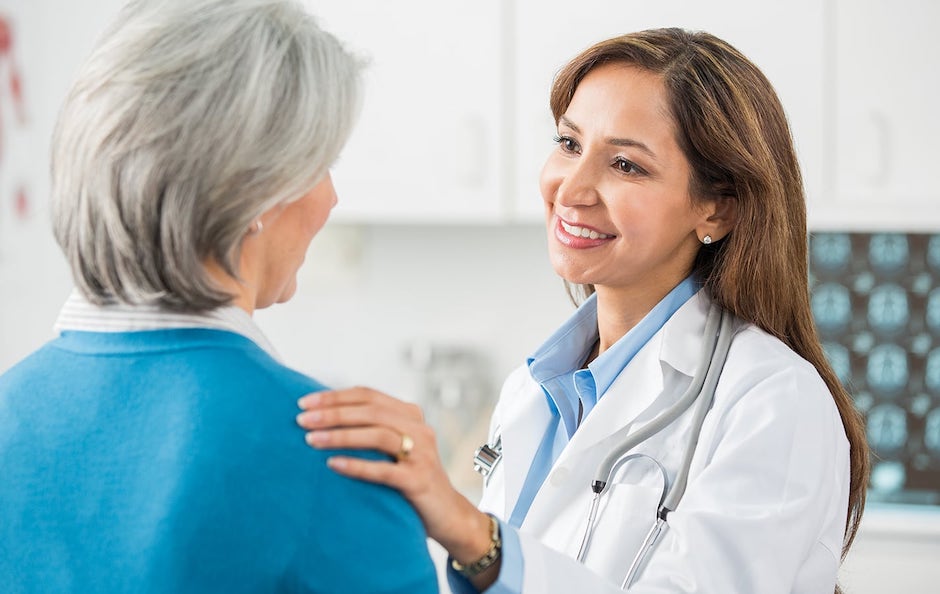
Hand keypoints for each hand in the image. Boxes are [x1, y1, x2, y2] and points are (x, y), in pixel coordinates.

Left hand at [296, 387, 495, 568]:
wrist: (447, 514)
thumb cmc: (409, 479)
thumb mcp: (394, 448)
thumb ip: (370, 430)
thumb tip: (322, 417)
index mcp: (410, 414)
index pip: (368, 395)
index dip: (335, 396)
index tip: (304, 403)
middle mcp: (419, 429)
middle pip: (371, 411)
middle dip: (333, 413)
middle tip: (301, 420)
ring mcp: (422, 454)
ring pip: (378, 435)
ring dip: (341, 435)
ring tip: (311, 440)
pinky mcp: (420, 480)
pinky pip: (385, 470)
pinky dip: (357, 466)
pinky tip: (332, 465)